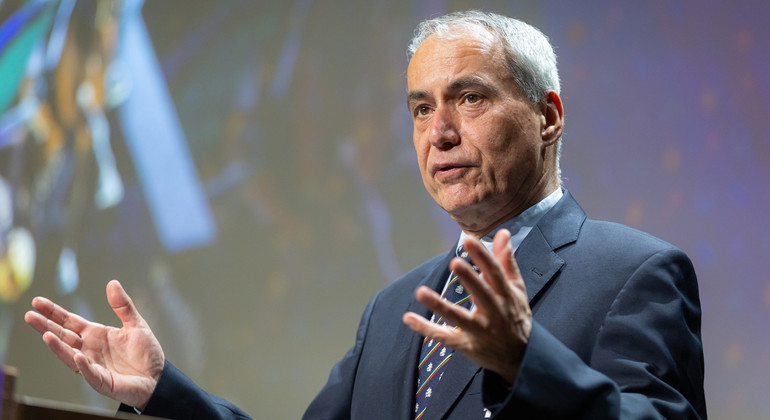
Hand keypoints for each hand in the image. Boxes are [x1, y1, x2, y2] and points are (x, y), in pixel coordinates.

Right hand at [25, 280, 164, 408]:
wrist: (157, 377)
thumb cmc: (145, 352)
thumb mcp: (136, 324)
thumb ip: (123, 306)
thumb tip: (112, 283)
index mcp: (95, 335)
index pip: (69, 322)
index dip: (54, 312)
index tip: (37, 302)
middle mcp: (89, 350)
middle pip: (63, 336)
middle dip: (46, 327)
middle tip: (30, 316)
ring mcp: (93, 366)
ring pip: (70, 356)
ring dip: (58, 347)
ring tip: (46, 336)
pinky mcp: (102, 381)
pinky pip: (90, 373)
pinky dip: (83, 366)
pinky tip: (77, 356)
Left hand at [403, 229, 531, 383]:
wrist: (521, 358)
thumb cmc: (515, 316)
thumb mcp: (516, 290)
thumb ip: (506, 261)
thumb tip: (502, 233)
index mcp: (506, 296)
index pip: (495, 273)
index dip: (483, 256)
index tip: (469, 240)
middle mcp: (494, 313)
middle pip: (481, 295)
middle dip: (469, 279)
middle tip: (454, 262)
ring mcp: (479, 331)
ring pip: (458, 318)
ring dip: (439, 305)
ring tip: (420, 292)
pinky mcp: (465, 345)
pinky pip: (443, 337)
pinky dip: (425, 328)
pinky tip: (408, 318)